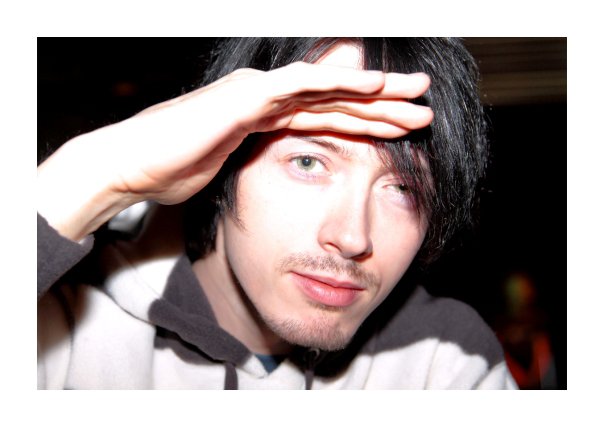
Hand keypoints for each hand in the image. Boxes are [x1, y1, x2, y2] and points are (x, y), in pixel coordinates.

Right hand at [37, 62, 432, 240]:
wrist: (132, 165)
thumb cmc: (171, 171)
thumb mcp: (225, 168)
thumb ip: (250, 161)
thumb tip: (266, 176)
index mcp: (265, 119)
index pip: (326, 119)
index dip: (366, 123)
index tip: (401, 132)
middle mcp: (267, 101)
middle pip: (336, 102)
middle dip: (383, 105)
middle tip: (423, 106)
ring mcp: (258, 94)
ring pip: (328, 89)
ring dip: (374, 90)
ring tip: (415, 92)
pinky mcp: (247, 96)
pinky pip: (301, 85)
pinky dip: (339, 82)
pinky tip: (374, 83)